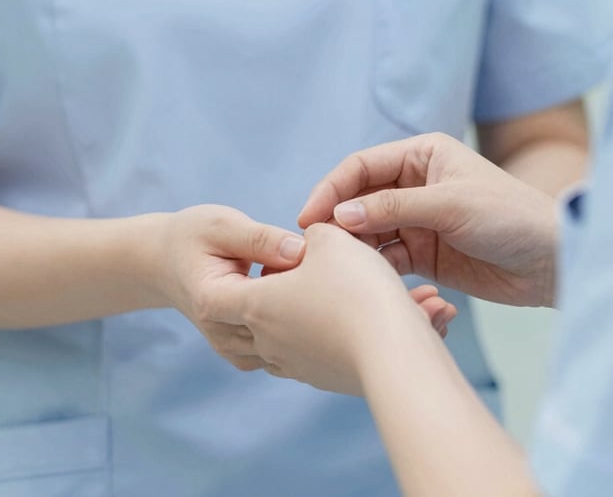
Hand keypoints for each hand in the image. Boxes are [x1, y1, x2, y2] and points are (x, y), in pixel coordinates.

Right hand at [153, 205, 306, 370]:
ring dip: (308, 324)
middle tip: (333, 276)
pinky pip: (282, 352)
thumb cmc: (195, 235)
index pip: (272, 300)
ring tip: (321, 289)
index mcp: (216, 301)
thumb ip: (261, 238)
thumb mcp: (224, 225)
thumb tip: (302, 251)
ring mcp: (233, 351)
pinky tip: (308, 305)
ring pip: (287, 348)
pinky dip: (298, 333)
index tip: (322, 258)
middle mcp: (223, 335)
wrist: (166, 261)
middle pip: (284, 331)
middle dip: (313, 306)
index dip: (304, 280)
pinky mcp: (245, 354)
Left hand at [213, 223, 456, 394]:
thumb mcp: (330, 240)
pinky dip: (328, 333)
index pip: (216, 298)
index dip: (227, 276)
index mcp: (258, 306)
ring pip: (281, 339)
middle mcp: (269, 342)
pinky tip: (357, 316)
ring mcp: (296, 365)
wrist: (396, 353)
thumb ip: (311, 234)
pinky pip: (314, 353)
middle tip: (290, 272)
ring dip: (298, 315)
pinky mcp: (326, 379)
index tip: (251, 261)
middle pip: (244, 322)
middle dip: (261, 296)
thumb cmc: (355, 289)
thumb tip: (308, 243)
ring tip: (330, 293)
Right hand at [299, 134, 558, 306]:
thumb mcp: (449, 204)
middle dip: (337, 219)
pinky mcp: (425, 253)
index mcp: (421, 155)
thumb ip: (393, 208)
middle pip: (360, 198)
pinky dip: (374, 266)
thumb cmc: (510, 217)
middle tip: (315, 247)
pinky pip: (387, 256)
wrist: (554, 261)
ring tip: (337, 265)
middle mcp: (415, 183)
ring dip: (353, 245)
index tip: (310, 217)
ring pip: (369, 229)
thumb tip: (340, 215)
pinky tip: (364, 278)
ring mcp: (418, 219)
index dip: (332, 189)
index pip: (362, 167)